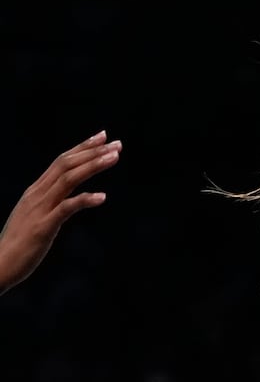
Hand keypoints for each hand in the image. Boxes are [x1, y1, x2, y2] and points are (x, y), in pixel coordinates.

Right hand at [0, 131, 120, 292]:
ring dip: (92, 166)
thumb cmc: (19, 244)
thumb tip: (65, 199)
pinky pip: (66, 208)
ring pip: (68, 179)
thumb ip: (49, 205)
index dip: (82, 148)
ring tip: (114, 158)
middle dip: (92, 152)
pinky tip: (103, 197)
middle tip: (116, 143)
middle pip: (66, 164)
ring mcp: (40, 209)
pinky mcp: (44, 227)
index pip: (61, 162)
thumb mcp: (35, 217)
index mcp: (36, 191)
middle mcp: (37, 194)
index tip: (103, 137)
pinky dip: (84, 200)